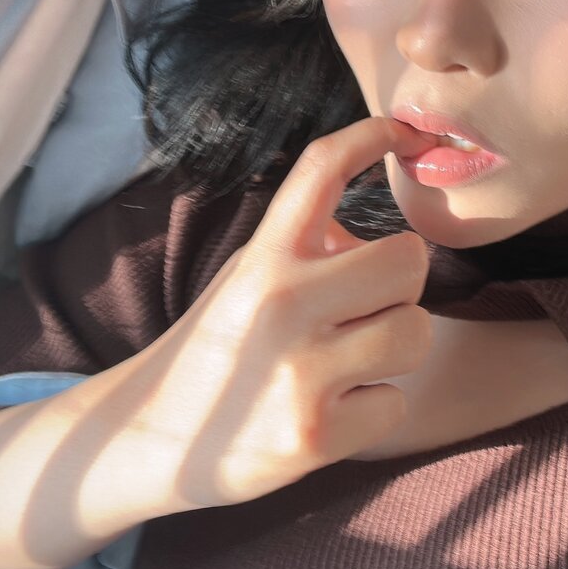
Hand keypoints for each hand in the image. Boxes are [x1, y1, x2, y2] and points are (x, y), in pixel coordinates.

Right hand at [121, 116, 439, 512]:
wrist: (152, 437)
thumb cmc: (216, 346)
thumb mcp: (247, 276)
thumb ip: (306, 250)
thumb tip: (380, 240)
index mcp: (263, 256)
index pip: (323, 169)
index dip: (371, 134)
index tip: (403, 131)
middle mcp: (281, 303)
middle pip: (408, 260)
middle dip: (402, 282)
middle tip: (370, 304)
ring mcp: (299, 372)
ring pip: (415, 333)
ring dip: (394, 347)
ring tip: (349, 361)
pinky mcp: (315, 435)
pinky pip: (395, 402)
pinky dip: (373, 408)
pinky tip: (332, 410)